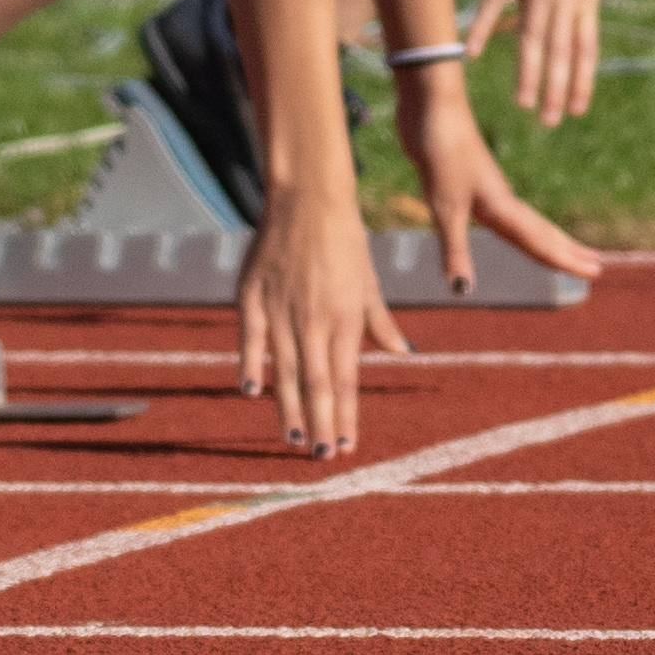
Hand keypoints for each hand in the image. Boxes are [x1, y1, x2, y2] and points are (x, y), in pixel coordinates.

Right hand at [233, 183, 403, 459]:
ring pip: (285, 369)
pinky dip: (250, 366)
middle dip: (320, 423)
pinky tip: (251, 392)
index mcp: (345, 319)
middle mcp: (313, 319)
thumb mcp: (368, 283)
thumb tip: (405, 353)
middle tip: (321, 457)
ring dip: (289, 408)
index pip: (345, 380)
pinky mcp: (251, 296)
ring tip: (293, 440)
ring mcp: (280, 309)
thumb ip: (380, 323)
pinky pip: (250, 339)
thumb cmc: (344, 241)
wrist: (308, 198)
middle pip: (316, 383)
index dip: (345, 416)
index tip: (347, 447)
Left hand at [391, 67, 600, 299]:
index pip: (540, 242)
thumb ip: (454, 250)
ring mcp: (488, 188)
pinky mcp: (470, 179)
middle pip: (542, 232)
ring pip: (526, 221)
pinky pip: (505, 211)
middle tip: (597, 267)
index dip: (566, 261)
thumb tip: (461, 293)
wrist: (431, 105)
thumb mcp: (443, 206)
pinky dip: (518, 225)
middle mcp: (501, 199)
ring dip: (548, 238)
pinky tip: (511, 223)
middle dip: (568, 252)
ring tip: (567, 248)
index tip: (596, 273)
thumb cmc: (440, 152)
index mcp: (501, 208)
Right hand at [466, 0, 625, 120]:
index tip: (578, 111)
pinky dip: (483, 26)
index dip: (582, 81)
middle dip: (557, 89)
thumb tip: (569, 16)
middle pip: (562, 51)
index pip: (586, 48)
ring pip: (534, 35)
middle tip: (551, 122)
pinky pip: (496, 1)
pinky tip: (470, 51)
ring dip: (530, 71)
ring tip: (523, 103)